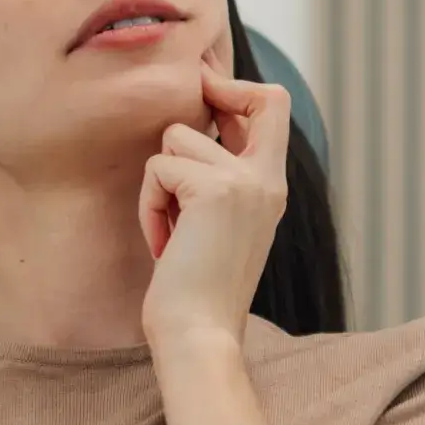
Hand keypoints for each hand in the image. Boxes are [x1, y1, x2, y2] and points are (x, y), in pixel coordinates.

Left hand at [139, 63, 289, 350]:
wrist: (199, 335)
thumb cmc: (197, 291)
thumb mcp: (217, 225)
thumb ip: (217, 179)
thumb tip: (194, 131)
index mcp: (271, 187)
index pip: (275, 106)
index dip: (239, 89)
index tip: (207, 96)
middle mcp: (267, 179)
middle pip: (261, 97)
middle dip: (215, 89)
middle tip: (188, 112)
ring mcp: (244, 182)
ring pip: (177, 136)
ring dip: (159, 183)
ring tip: (170, 230)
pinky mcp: (212, 190)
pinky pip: (158, 168)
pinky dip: (149, 206)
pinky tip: (163, 243)